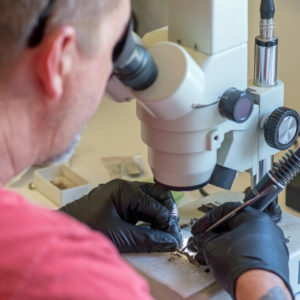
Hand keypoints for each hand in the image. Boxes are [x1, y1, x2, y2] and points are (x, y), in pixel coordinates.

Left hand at [60, 179, 181, 252]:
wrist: (60, 234)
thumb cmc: (85, 230)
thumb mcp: (120, 236)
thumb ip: (148, 238)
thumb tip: (170, 241)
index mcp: (123, 190)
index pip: (155, 203)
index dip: (167, 221)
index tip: (174, 238)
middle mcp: (124, 188)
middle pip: (156, 194)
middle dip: (167, 211)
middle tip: (172, 231)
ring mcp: (121, 194)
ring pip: (150, 199)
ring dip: (159, 214)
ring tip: (164, 232)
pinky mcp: (118, 203)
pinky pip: (140, 206)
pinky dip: (149, 216)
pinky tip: (152, 229)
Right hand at [188, 202, 291, 297]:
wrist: (258, 289)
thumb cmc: (239, 263)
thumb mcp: (212, 246)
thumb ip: (203, 238)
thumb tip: (200, 239)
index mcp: (254, 217)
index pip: (226, 210)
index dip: (207, 220)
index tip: (199, 229)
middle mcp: (266, 228)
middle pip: (233, 225)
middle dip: (214, 235)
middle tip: (202, 241)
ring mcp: (271, 245)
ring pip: (240, 240)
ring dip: (221, 246)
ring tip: (207, 255)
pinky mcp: (273, 261)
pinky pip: (249, 251)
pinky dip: (234, 254)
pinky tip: (221, 262)